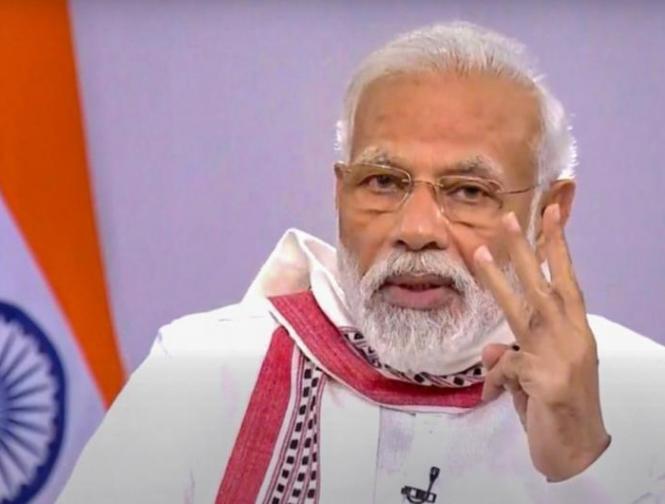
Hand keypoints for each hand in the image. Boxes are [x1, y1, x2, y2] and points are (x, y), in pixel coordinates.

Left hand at [473, 204, 610, 481]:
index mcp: (575, 333)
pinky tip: (494, 398)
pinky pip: (505, 369)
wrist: (578, 454)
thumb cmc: (559, 411)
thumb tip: (494, 349)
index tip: (549, 214)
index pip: (566, 282)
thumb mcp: (534, 379)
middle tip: (507, 219)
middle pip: (546, 285)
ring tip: (476, 252)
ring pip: (524, 310)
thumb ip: (516, 357)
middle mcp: (572, 338)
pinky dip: (496, 382)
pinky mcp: (546, 378)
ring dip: (498, 279)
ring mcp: (561, 356)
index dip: (557, 248)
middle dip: (526, 249)